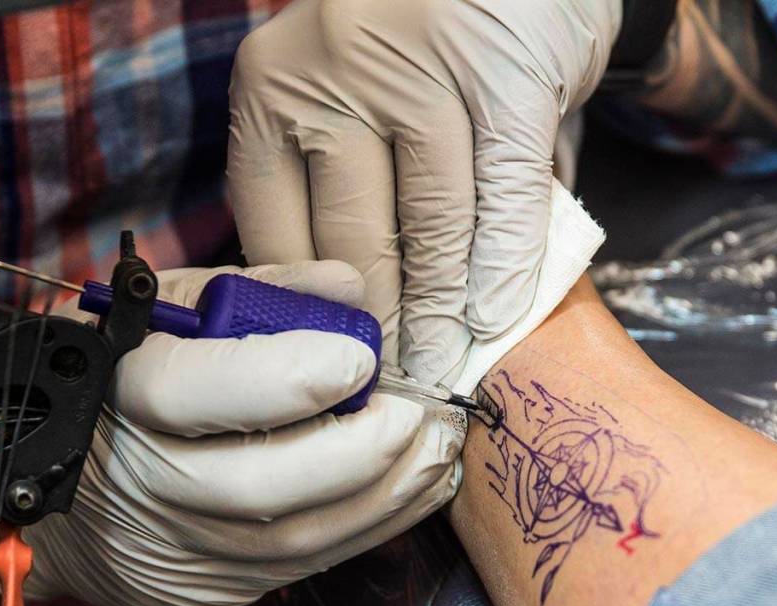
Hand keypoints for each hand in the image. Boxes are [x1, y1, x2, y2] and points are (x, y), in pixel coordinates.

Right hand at [0, 263, 462, 605]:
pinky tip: (412, 488)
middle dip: (362, 452)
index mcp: (122, 391)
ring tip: (438, 449)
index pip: (200, 393)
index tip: (358, 361)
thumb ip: (263, 293)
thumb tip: (351, 288)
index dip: (292, 378)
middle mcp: (142, 480)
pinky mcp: (205, 587)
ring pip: (294, 541)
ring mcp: (174, 545)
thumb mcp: (177, 308)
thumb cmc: (132, 372)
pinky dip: (371, 526)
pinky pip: (302, 568)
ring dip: (387, 495)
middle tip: (420, 415)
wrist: (65, 475)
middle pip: (260, 488)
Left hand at [228, 0, 620, 382]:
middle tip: (392, 384)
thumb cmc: (412, 51)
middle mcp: (331, 72)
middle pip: (352, 240)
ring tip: (445, 367)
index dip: (310, 314)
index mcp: (271, 88)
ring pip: (430, 228)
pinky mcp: (505, 75)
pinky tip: (498, 315)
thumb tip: (344, 312)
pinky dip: (506, 266)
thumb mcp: (340, 103)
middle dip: (378, 327)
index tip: (334, 363)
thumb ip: (329, 190)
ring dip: (443, 313)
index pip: (275, 233)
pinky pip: (505, 197)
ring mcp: (419, 70)